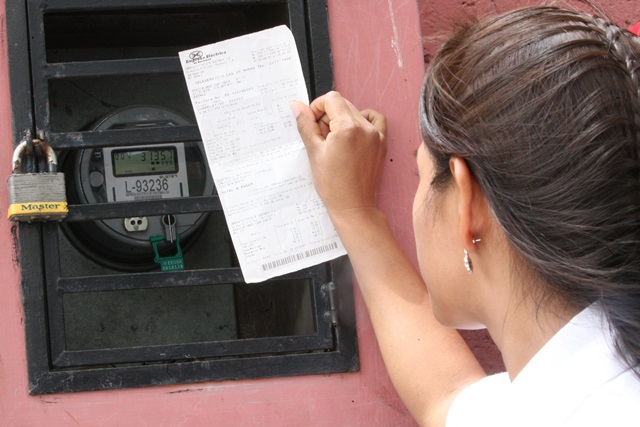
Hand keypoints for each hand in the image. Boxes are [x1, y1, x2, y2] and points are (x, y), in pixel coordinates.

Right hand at [293, 91, 386, 215]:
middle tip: (320, 136)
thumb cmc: (334, 186)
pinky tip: (352, 134)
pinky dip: (362, 120)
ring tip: (334, 140)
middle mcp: (365, 127)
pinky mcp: (381, 143)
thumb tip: (297, 106)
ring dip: (342, 119)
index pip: (331, 99)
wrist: (353, 207)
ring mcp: (376, 135)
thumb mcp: (314, 152)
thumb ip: (306, 125)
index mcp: (348, 127)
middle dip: (328, 115)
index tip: (311, 122)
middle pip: (343, 104)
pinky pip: (375, 120)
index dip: (317, 107)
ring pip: (356, 112)